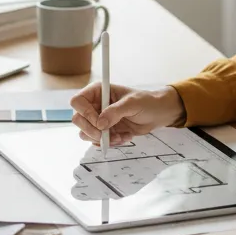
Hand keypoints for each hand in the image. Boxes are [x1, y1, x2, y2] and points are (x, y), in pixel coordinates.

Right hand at [70, 83, 185, 147]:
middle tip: (106, 135)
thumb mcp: (132, 103)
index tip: (99, 122)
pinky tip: (124, 137)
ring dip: (102, 139)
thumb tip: (100, 123)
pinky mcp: (105, 131)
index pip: (78, 101)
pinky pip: (97, 141)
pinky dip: (110, 143)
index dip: (85, 113)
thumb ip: (115, 112)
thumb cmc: (147, 102)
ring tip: (120, 136)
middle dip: (92, 131)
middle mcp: (95, 105)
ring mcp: (99, 119)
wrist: (158, 114)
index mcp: (98, 91)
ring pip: (85, 133)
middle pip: (78, 120)